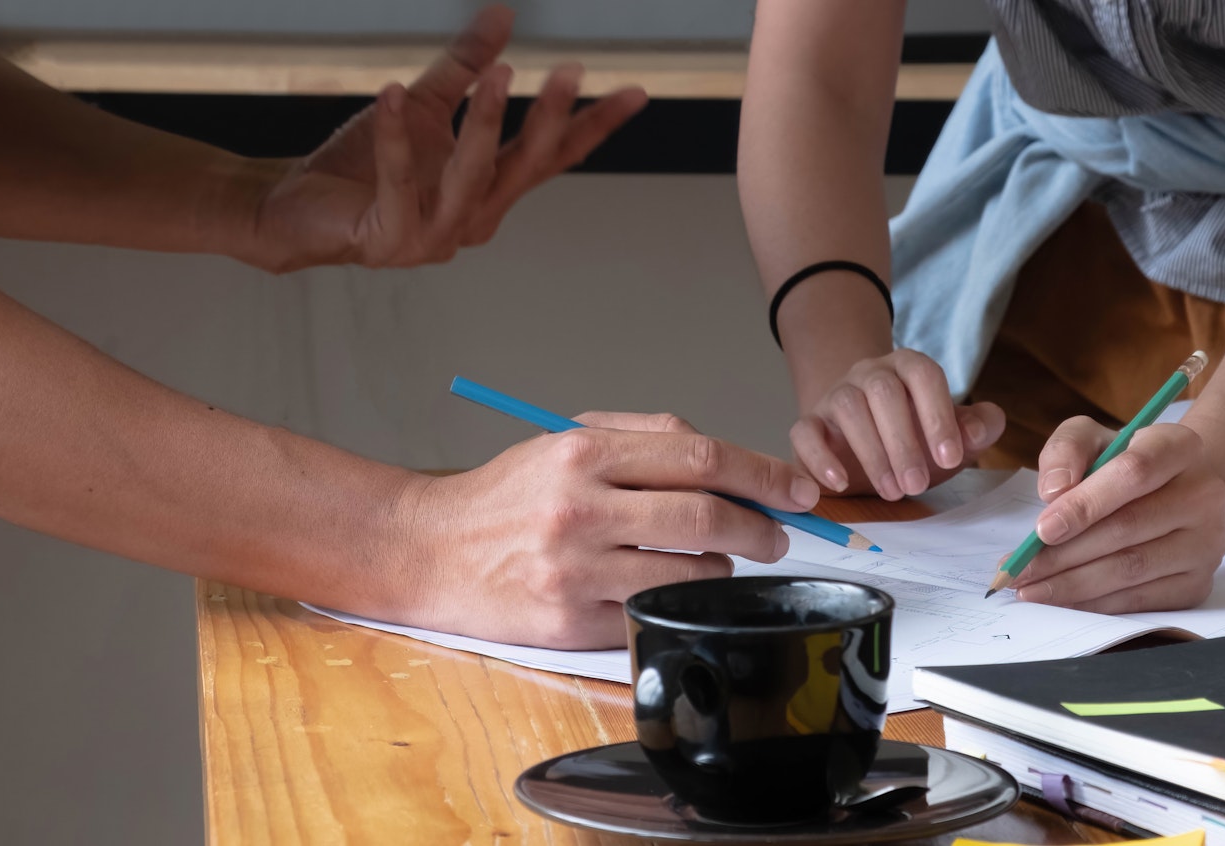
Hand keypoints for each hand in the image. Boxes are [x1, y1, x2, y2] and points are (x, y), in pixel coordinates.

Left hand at [235, 5, 646, 271]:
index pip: (552, 156)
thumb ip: (463, 66)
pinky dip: (397, 137)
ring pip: (473, 175)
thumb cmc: (360, 167)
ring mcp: (437, 236)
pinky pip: (401, 180)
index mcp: (491, 191)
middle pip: (525, 166)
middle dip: (550, 117)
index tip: (634, 91)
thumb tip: (504, 13)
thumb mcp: (420, 105)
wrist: (292, 211)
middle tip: (570, 71)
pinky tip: (391, 94)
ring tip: (498, 73)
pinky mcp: (392, 238)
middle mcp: (475, 219)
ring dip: (486, 123)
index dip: (593, 124)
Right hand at [395, 411, 820, 649]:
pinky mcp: (570, 622)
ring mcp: (575, 570)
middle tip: (780, 534)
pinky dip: (682, 603)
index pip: (701, 457)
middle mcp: (580, 508)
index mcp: (583, 452)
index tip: (797, 490)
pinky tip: (677, 589)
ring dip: (724, 568)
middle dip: (761, 527)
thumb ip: (645, 437)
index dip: (763, 474)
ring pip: (690, 572)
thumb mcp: (565, 439)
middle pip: (705, 516)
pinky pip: (655, 614)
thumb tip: (727, 456)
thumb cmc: (507, 496)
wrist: (427, 550)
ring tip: (720, 559)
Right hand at [793, 349, 1005, 499]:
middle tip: (917, 484)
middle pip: (882, 391)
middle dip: (903, 441)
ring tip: (892, 492)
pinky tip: (840, 483)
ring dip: (871, 453)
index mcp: (908, 368)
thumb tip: (978, 430)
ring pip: (847, 407)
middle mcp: (870, 374)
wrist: (868, 444)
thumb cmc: (917, 438)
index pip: (924, 374)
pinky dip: (820, 457)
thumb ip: (978, 427)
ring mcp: (836, 395)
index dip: (938, 415)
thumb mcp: (953, 436)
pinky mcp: (810, 423)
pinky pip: (805, 430)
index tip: (950, 458)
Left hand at [1008, 418, 1224, 613]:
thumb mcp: (1090, 440)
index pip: (1136, 471)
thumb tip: (1054, 491)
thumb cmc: (1120, 466)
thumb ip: (1066, 450)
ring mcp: (1206, 543)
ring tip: (1030, 588)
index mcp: (1180, 446)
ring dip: (1072, 584)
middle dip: (1064, 554)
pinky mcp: (1197, 583)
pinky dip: (1095, 604)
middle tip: (1019, 570)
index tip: (1042, 529)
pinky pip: (1140, 600)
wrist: (1171, 497)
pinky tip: (1062, 601)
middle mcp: (1204, 494)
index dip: (1086, 503)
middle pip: (1128, 527)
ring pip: (1131, 569)